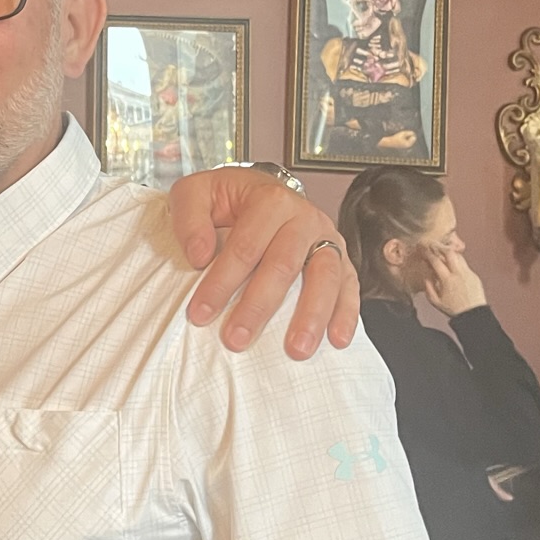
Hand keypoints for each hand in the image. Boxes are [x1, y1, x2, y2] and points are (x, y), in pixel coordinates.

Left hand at [167, 168, 359, 357]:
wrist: (258, 189)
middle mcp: (303, 217)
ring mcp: (326, 237)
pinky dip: (346, 314)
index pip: (245, 247)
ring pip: (324, 277)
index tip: (200, 314)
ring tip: (296, 350)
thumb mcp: (194, 193)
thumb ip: (190, 218)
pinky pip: (349, 285)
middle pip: (283, 265)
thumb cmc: (226, 197)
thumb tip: (199, 255)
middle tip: (236, 339)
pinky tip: (336, 340)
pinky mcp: (340, 257)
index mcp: (269, 199)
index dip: (221, 283)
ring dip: (311, 316)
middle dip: (258, 306)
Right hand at [420, 246, 485, 317]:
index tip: (423, 249)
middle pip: (449, 252)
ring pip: (458, 256)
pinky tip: (453, 264)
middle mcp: (459, 273)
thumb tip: (426, 277)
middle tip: (433, 245)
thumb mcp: (436, 302)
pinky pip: (464, 264)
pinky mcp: (474, 276)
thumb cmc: (455, 310)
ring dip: (449, 252)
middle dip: (439, 246)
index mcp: (447, 280)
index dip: (428, 253)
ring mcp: (468, 273)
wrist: (474, 314)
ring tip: (442, 252)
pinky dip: (457, 261)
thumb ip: (428, 288)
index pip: (436, 261)